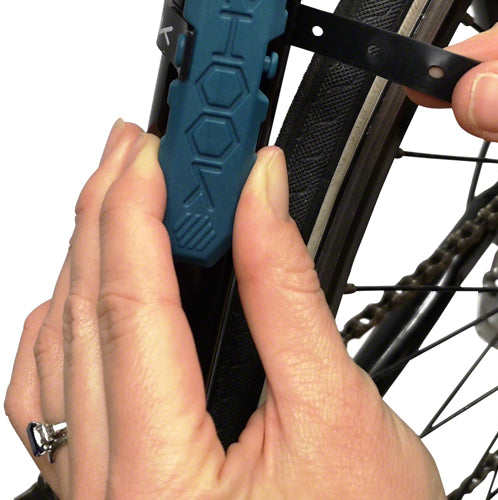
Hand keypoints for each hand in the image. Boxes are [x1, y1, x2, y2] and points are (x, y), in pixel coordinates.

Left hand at [5, 123, 444, 498]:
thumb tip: (261, 193)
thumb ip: (287, 291)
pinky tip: (89, 284)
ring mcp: (93, 494)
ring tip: (121, 191)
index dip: (139, 207)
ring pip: (57, 347)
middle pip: (83, 312)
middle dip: (109, 208)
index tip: (158, 146)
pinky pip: (51, 394)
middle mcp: (105, 492)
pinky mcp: (104, 488)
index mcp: (159, 478)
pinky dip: (66, 321)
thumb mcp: (337, 410)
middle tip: (140, 142)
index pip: (130, 304)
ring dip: (89, 255)